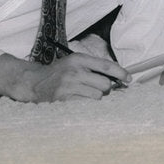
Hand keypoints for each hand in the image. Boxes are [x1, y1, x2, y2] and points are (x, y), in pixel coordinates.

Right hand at [0, 52, 129, 102]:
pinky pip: (87, 104)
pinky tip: (78, 98)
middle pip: (105, 84)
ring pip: (98, 96)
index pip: (106, 66)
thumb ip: (93, 67)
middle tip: (98, 87)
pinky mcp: (65, 99)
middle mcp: (74, 71)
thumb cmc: (59, 72)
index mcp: (78, 59)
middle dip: (106, 88)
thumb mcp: (74, 62)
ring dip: (96, 96)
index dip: (121, 73)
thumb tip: (117, 78)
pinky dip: (86, 103)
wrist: (34, 82)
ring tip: (85, 92)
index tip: (129, 79)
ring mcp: (69, 86)